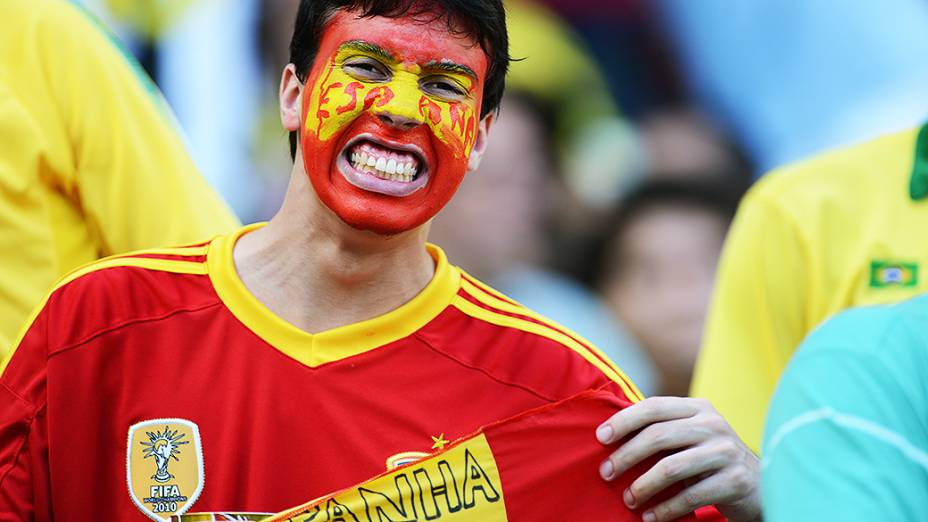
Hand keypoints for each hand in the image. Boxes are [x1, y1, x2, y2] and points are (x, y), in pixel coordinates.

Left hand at [596, 397, 760, 521]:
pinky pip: (690, 496)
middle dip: (626, 456)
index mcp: (698, 408)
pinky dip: (665, 509)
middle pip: (658, 436)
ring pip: (671, 467)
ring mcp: (726, 451)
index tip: (600, 437)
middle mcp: (713, 424)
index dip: (624, 420)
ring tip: (628, 500)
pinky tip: (650, 517)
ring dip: (643, 486)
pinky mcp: (735, 480)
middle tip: (606, 473)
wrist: (759, 486)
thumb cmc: (709, 461)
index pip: (654, 406)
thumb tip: (608, 436)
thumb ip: (660, 432)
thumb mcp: (689, 438)